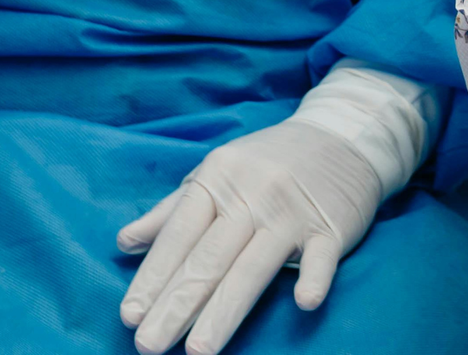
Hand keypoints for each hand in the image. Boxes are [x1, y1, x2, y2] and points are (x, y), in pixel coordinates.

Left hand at [117, 119, 384, 354]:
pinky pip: (321, 256)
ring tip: (197, 351)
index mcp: (219, 177)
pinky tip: (304, 302)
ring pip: (253, 267)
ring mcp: (292, 211)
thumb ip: (172, 210)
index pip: (179, 234)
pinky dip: (314, 278)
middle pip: (209, 257)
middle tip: (148, 344)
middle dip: (176, 304)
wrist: (343, 134)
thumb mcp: (217, 171)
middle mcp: (252, 194)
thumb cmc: (269, 160)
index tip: (128, 316)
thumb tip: (124, 242)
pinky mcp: (331, 226)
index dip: (153, 276)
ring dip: (224, 310)